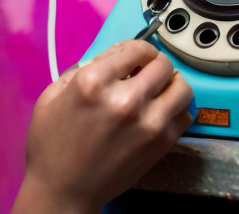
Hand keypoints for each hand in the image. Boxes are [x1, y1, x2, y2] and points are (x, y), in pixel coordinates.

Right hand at [12, 39, 194, 213]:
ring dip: (170, 84)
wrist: (64, 190)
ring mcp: (148, 122)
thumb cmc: (52, 145)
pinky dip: (176, 109)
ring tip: (156, 91)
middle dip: (153, 65)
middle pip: (162, 63)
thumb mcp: (53, 95)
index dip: (136, 50)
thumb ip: (82, 69)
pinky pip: (185, 113)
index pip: (137, 48)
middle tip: (144, 74)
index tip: (134, 58)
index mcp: (94, 82)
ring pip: (181, 86)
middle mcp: (126, 98)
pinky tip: (160, 112)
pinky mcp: (161, 142)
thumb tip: (113, 58)